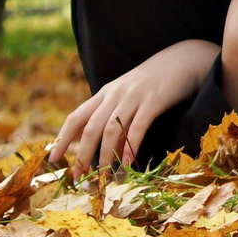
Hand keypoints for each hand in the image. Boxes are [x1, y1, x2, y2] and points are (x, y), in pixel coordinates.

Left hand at [52, 39, 220, 171]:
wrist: (184, 59)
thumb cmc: (156, 80)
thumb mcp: (129, 94)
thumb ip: (115, 114)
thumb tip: (103, 142)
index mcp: (105, 93)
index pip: (76, 117)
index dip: (62, 138)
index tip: (53, 158)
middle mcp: (115, 95)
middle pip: (90, 128)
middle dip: (82, 154)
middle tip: (78, 177)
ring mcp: (133, 97)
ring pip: (111, 129)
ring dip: (105, 155)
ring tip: (104, 175)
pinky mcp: (154, 101)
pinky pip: (137, 127)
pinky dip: (131, 146)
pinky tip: (128, 163)